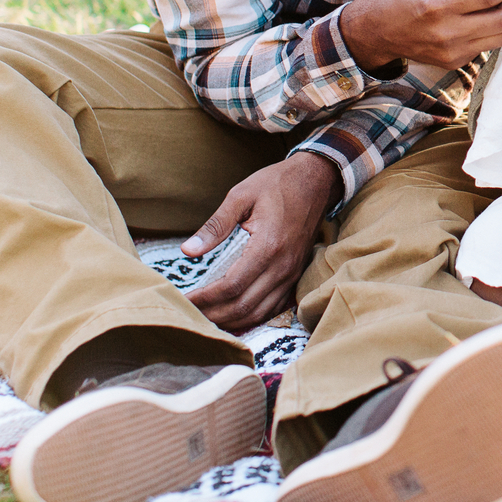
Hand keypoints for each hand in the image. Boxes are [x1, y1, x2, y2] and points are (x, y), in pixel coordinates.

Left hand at [183, 151, 338, 330]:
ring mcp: (291, 273)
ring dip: (231, 321)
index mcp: (267, 246)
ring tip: (207, 317)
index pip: (231, 286)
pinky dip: (251, 316)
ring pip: (259, 312)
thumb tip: (188, 251)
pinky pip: (273, 307)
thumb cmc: (277, 184)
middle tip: (191, 314)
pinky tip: (234, 313)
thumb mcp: (241, 195)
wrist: (316, 181)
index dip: (205, 298)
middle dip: (214, 315)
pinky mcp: (295, 275)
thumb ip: (215, 226)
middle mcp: (282, 266)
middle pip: (244, 306)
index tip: (185, 300)